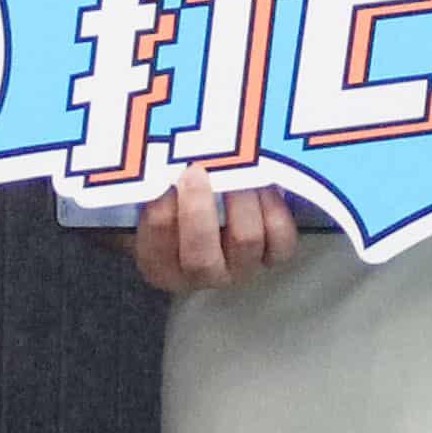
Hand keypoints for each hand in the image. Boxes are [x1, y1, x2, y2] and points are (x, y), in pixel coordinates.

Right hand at [130, 164, 300, 293]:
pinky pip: (281, 240)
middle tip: (194, 171)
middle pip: (201, 256)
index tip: (162, 178)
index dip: (159, 212)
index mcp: (160, 266)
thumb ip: (150, 182)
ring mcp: (240, 268)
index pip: (157, 246)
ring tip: (236, 165)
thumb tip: (157, 157)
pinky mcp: (272, 256)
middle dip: (197, 211)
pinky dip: (275, 209)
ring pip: (245, 241)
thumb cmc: (172, 198)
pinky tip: (264, 183)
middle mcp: (200, 275)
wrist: (206, 208)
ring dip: (241, 200)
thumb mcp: (150, 195)